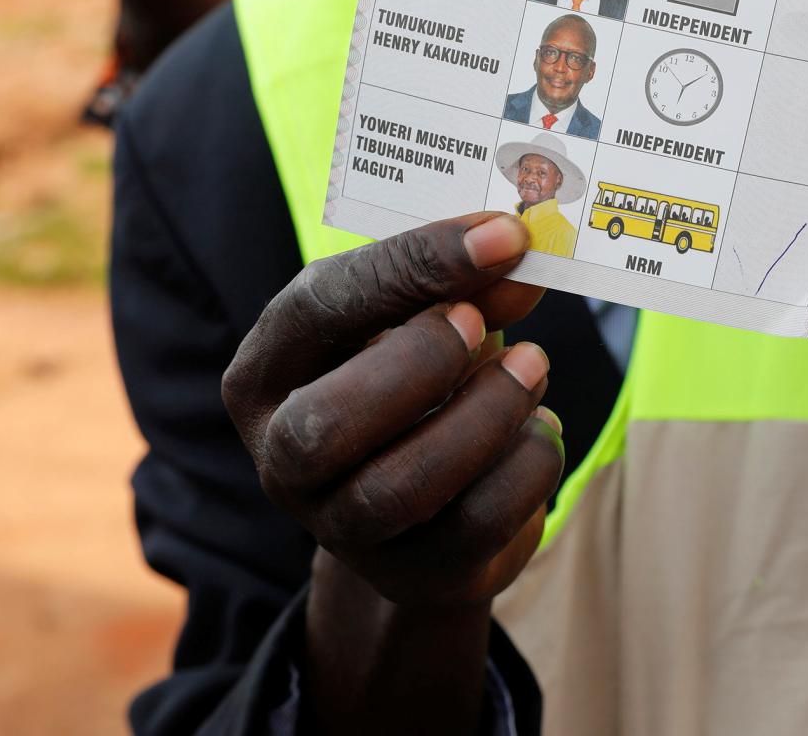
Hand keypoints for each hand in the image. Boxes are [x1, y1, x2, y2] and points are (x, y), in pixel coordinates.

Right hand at [222, 213, 562, 606]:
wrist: (429, 506)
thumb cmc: (416, 386)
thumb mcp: (423, 321)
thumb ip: (467, 286)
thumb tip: (520, 257)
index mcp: (267, 371)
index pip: (318, 308)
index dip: (412, 266)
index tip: (501, 236)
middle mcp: (283, 458)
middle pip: (323, 426)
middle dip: (418, 364)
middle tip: (482, 323)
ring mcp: (341, 527)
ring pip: (400, 488)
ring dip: (486, 416)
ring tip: (533, 366)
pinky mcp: (413, 572)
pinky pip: (475, 525)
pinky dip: (527, 465)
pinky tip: (541, 428)